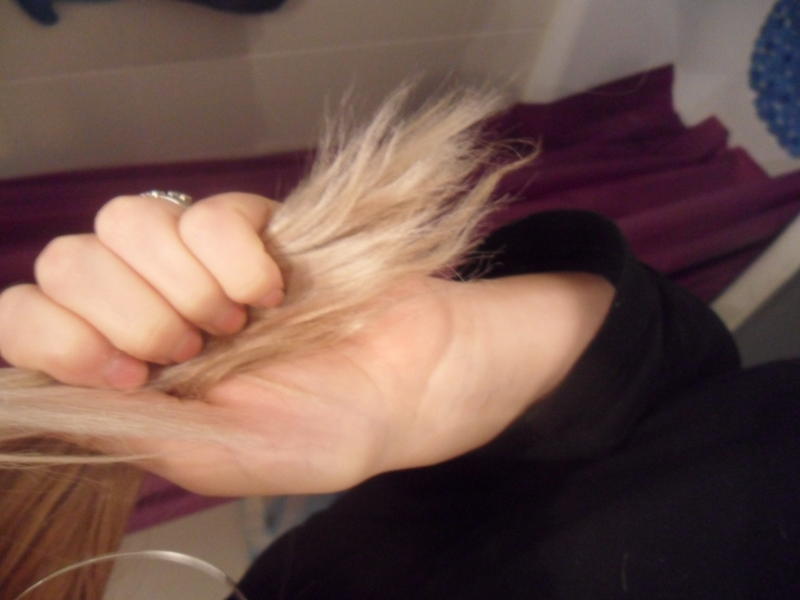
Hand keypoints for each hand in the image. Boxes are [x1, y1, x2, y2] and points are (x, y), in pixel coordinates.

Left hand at [0, 193, 612, 495]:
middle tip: (199, 347)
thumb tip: (52, 392)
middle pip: (67, 262)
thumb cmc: (329, 429)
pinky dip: (234, 248)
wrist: (413, 378)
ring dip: (185, 277)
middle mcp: (149, 310)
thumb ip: (140, 431)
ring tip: (241, 316)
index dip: (57, 335)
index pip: (28, 324)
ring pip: (123, 222)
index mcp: (131, 375)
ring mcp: (195, 262)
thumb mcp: (227, 456)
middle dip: (134, 310)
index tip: (129, 370)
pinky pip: (204, 210)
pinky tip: (270, 286)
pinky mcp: (246, 225)